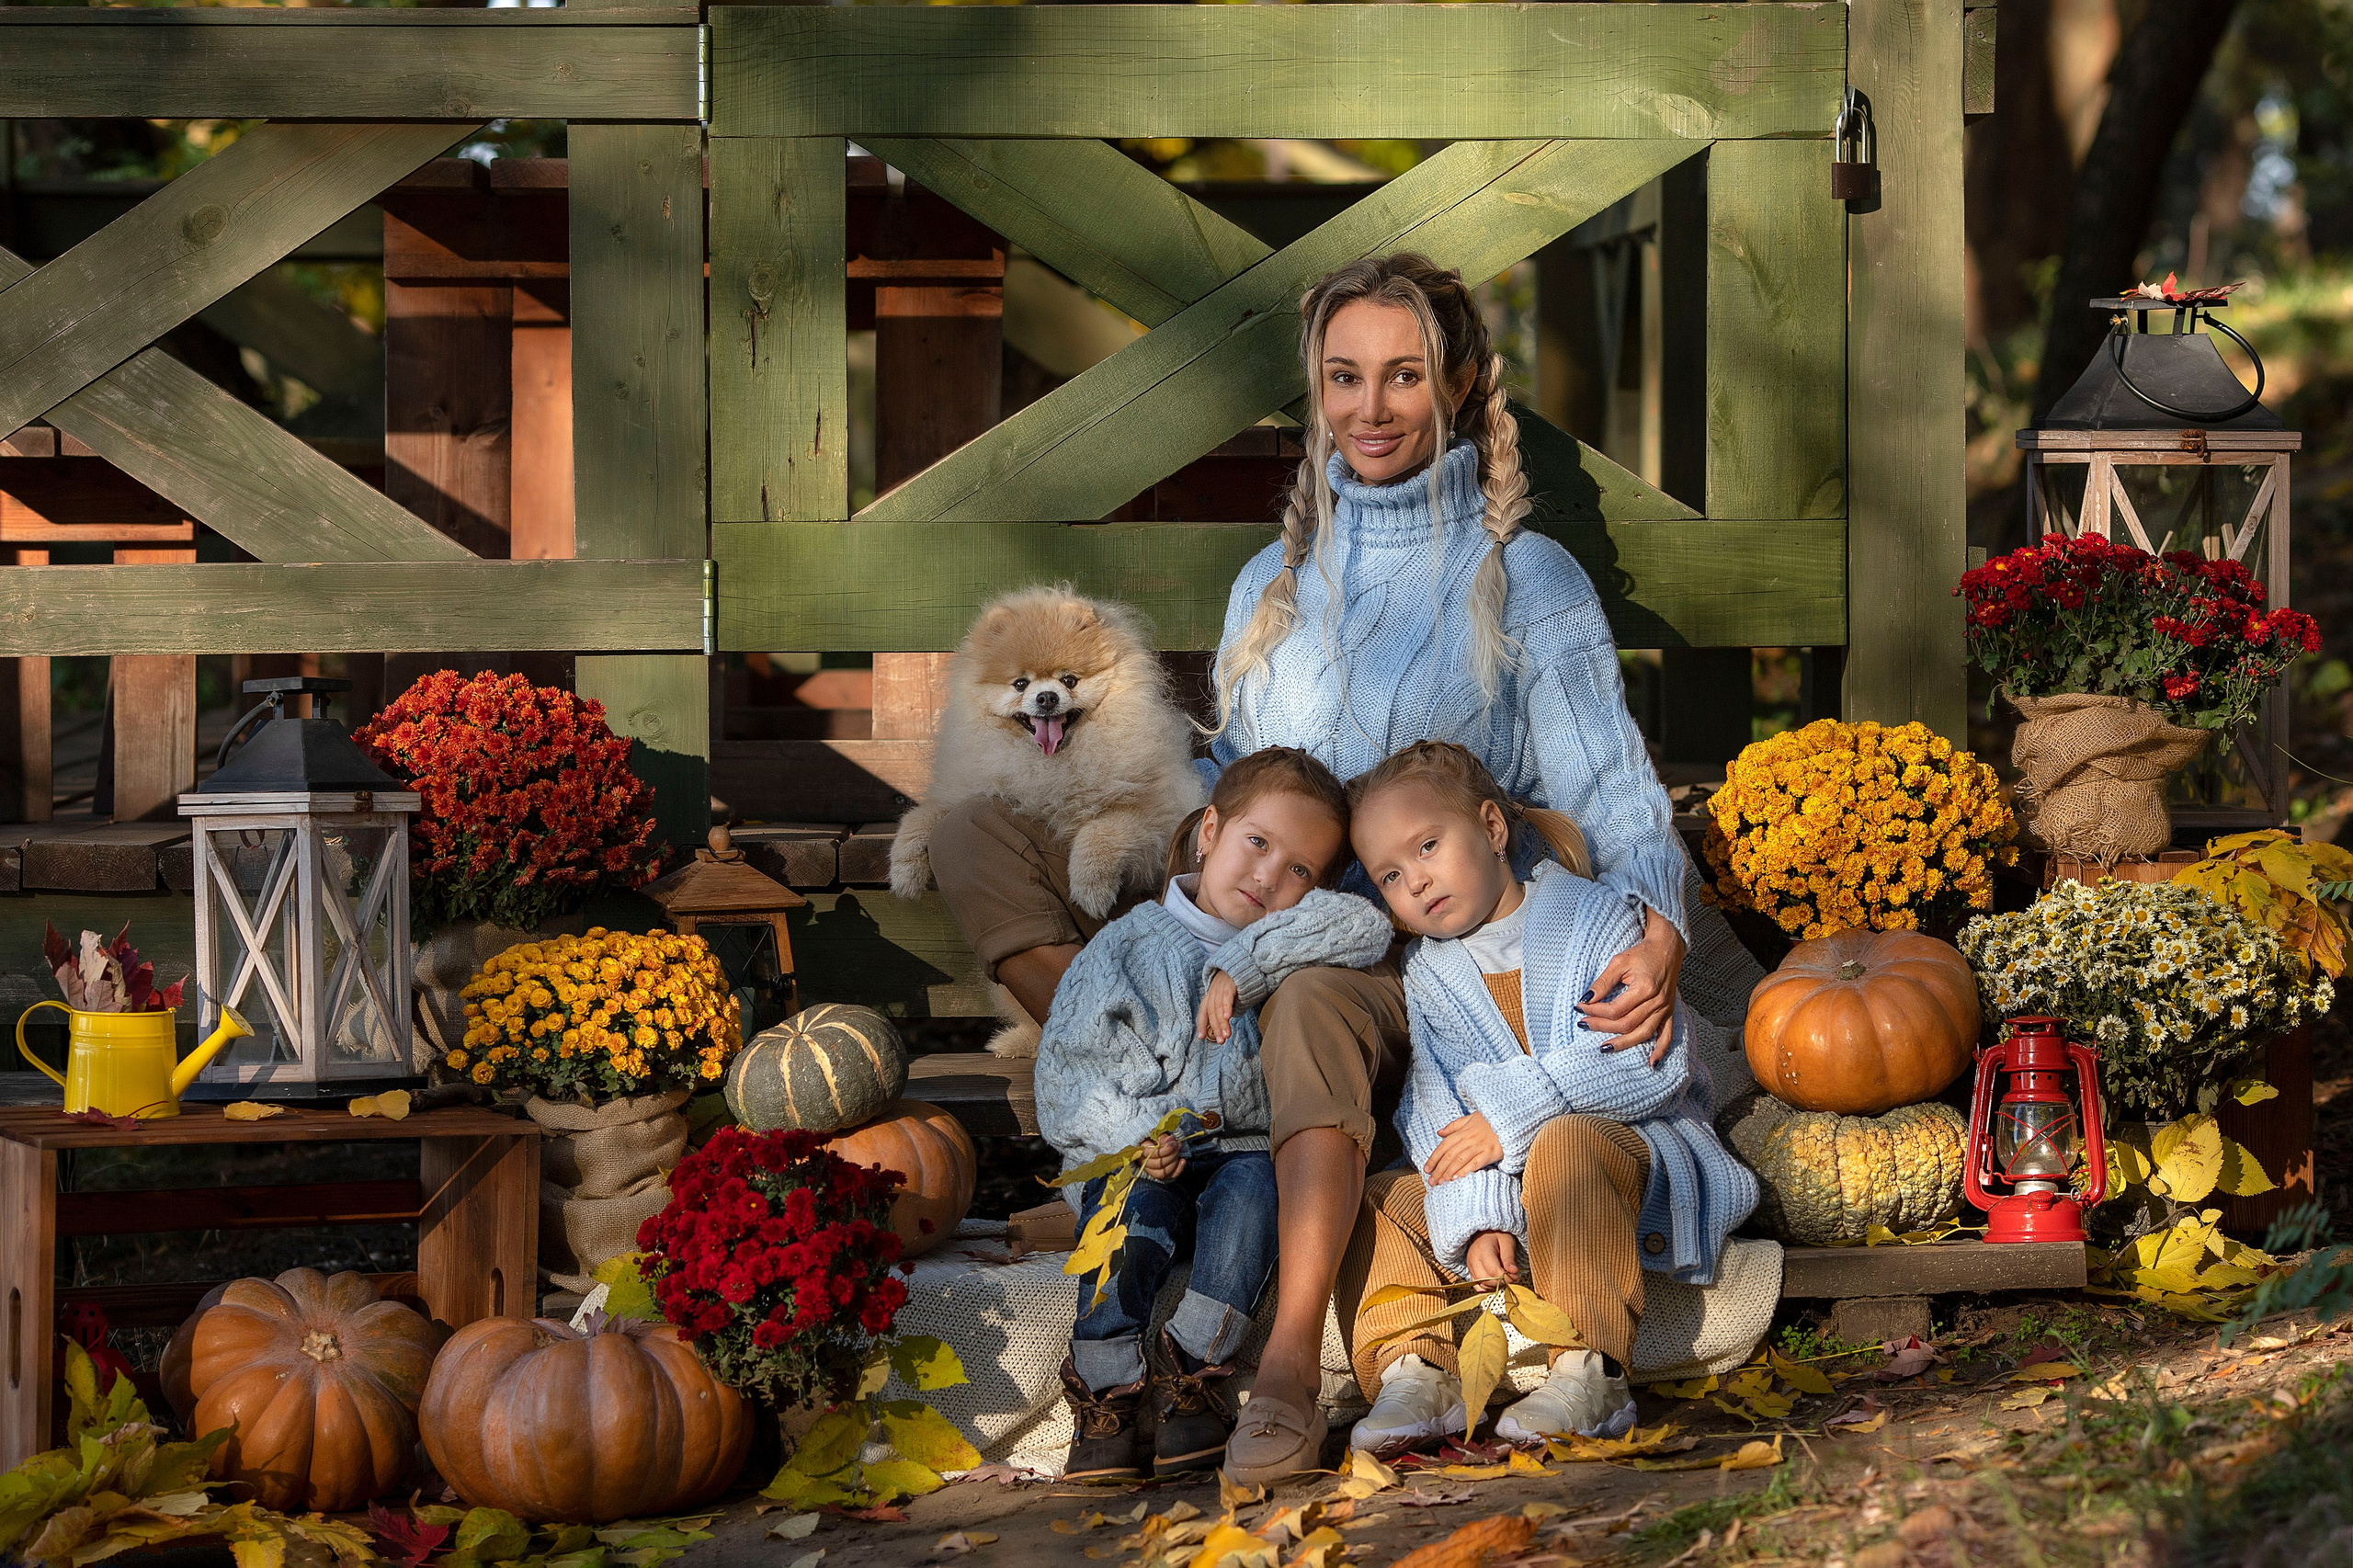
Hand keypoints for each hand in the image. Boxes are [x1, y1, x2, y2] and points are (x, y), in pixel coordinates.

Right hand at [1140, 1132, 1186, 1181]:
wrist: (1155, 1144)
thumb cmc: (1155, 1138)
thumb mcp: (1157, 1135)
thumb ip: (1162, 1137)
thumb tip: (1170, 1139)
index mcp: (1141, 1152)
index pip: (1152, 1155)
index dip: (1165, 1150)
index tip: (1173, 1142)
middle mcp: (1144, 1164)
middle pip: (1158, 1165)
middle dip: (1171, 1155)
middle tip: (1177, 1146)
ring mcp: (1152, 1171)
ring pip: (1162, 1173)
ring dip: (1174, 1162)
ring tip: (1179, 1151)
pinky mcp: (1161, 1175)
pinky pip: (1169, 1176)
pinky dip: (1178, 1170)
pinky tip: (1182, 1161)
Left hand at [1196, 970, 1238, 1043]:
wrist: (1246, 960)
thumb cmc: (1239, 980)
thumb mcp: (1229, 994)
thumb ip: (1227, 1006)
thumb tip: (1226, 1021)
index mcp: (1212, 993)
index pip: (1203, 1010)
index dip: (1201, 1024)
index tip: (1201, 1037)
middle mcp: (1213, 990)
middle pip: (1211, 1011)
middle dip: (1215, 1027)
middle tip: (1220, 1041)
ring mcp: (1221, 986)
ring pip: (1218, 1007)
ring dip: (1222, 1023)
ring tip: (1226, 1035)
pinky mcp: (1231, 982)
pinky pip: (1226, 997)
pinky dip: (1226, 1007)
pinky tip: (1228, 1017)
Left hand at [1424, 1112, 1502, 1184]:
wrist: (1510, 1121)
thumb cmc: (1489, 1121)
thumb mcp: (1470, 1118)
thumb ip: (1454, 1126)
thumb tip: (1439, 1132)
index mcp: (1462, 1132)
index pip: (1444, 1146)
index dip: (1434, 1158)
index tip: (1426, 1169)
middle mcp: (1469, 1139)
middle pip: (1449, 1155)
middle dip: (1439, 1169)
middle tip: (1431, 1181)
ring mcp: (1479, 1146)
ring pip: (1459, 1160)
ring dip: (1448, 1172)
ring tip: (1440, 1182)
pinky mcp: (1490, 1153)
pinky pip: (1475, 1163)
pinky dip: (1465, 1170)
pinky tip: (1457, 1178)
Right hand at [1463, 1231, 1520, 1284]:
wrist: (1485, 1232)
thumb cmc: (1498, 1235)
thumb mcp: (1507, 1242)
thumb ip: (1509, 1257)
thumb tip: (1514, 1272)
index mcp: (1482, 1250)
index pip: (1493, 1271)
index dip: (1507, 1277)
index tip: (1517, 1275)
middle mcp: (1473, 1260)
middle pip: (1486, 1280)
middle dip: (1501, 1283)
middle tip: (1511, 1277)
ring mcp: (1470, 1267)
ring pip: (1482, 1285)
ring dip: (1495, 1286)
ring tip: (1504, 1277)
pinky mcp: (1470, 1272)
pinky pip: (1478, 1286)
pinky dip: (1488, 1287)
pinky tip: (1496, 1281)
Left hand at [1578, 907, 1683, 1063]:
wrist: (1667, 949)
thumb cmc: (1642, 953)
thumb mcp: (1619, 962)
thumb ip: (1603, 982)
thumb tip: (1585, 1000)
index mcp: (1645, 988)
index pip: (1615, 1009)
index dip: (1595, 1011)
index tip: (1580, 1007)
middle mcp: (1657, 1002)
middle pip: (1627, 1024)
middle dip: (1602, 1027)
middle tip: (1583, 1025)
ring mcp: (1665, 1009)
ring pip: (1643, 1033)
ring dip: (1624, 1044)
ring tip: (1604, 1048)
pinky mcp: (1670, 1012)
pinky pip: (1667, 1036)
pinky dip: (1660, 1050)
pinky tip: (1652, 1063)